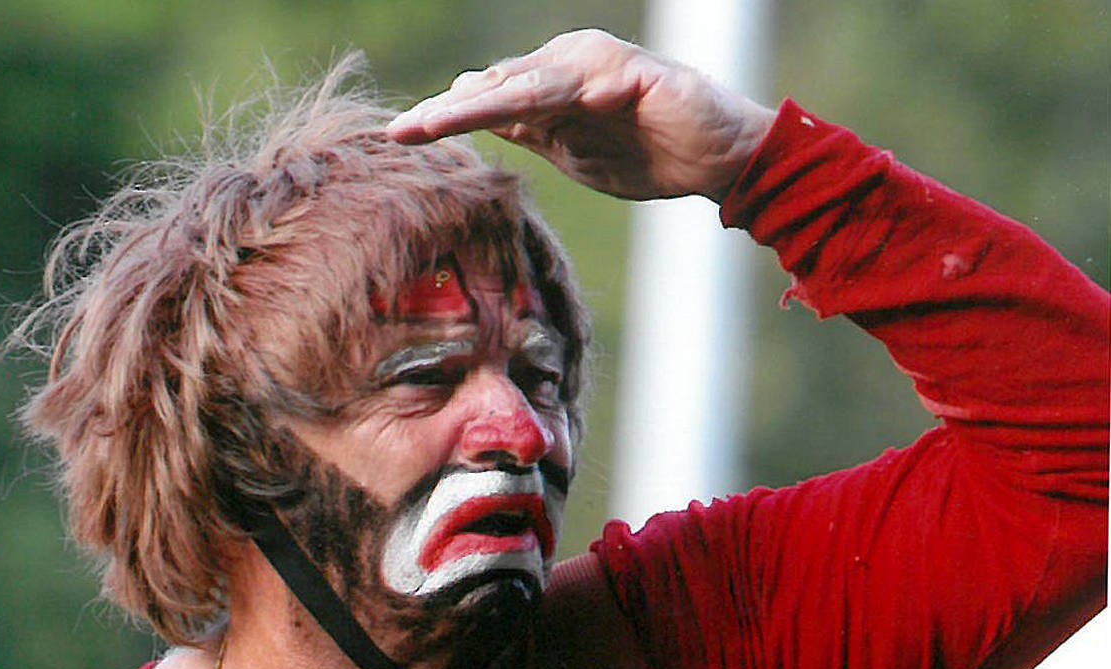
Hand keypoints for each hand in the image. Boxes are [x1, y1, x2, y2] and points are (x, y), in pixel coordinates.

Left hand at [386, 29, 776, 202]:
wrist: (718, 160)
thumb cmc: (647, 155)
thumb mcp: (572, 150)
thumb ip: (530, 130)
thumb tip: (477, 116)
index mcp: (554, 79)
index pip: (490, 98)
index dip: (445, 118)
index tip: (398, 137)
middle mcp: (570, 61)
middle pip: (496, 86)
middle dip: (445, 111)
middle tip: (398, 131)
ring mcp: (598, 61)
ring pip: (524, 86)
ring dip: (473, 105)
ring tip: (431, 123)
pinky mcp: (630, 72)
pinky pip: (575, 87)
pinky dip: (540, 100)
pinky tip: (500, 110)